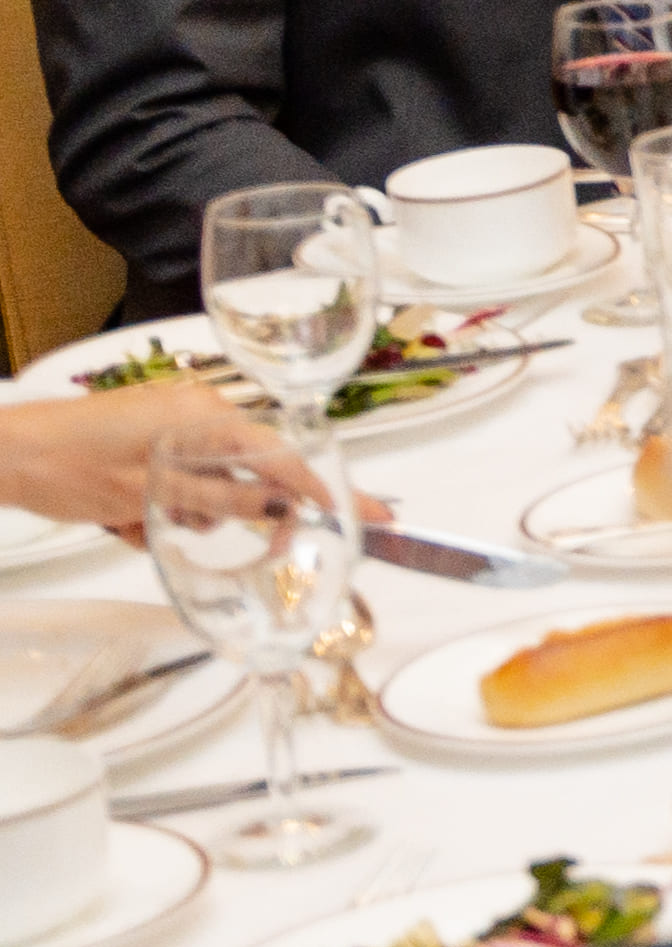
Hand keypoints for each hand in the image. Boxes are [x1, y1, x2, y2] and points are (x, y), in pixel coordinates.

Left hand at [0, 389, 344, 537]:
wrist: (5, 455)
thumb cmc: (68, 466)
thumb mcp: (150, 491)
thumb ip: (222, 498)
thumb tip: (283, 507)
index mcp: (205, 417)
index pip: (282, 455)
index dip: (321, 489)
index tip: (361, 514)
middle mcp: (196, 416)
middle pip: (246, 474)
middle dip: (224, 510)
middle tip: (197, 530)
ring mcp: (171, 429)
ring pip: (210, 488)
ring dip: (183, 515)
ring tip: (133, 522)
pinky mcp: (149, 444)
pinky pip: (181, 485)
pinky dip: (160, 508)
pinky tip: (122, 518)